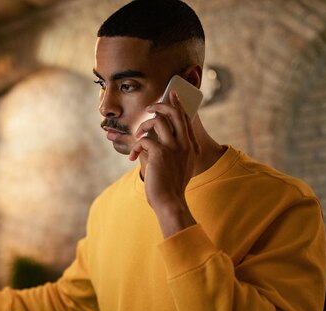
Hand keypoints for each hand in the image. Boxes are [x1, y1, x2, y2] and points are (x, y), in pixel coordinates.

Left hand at [130, 91, 197, 235]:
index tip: (171, 94)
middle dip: (160, 105)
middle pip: (174, 112)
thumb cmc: (170, 186)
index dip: (178, 104)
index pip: (185, 118)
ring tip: (138, 137)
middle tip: (150, 107)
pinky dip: (136, 147)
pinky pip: (144, 140)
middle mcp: (185, 144)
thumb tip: (154, 140)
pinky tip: (134, 157)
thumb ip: (173, 151)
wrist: (170, 201)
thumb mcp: (178, 166)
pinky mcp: (160, 153)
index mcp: (191, 146)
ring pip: (157, 121)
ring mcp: (174, 147)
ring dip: (143, 126)